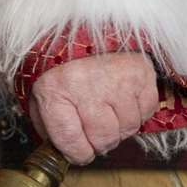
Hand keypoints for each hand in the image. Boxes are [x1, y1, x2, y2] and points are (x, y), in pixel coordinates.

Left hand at [29, 52, 157, 164]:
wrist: (85, 33)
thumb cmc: (62, 69)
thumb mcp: (41, 95)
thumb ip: (48, 126)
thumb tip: (62, 153)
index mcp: (54, 88)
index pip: (70, 140)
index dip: (76, 153)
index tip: (78, 152)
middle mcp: (85, 83)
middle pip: (102, 139)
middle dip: (98, 142)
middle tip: (94, 130)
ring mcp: (116, 78)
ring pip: (127, 129)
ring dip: (119, 127)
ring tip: (107, 110)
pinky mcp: (141, 73)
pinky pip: (146, 112)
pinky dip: (136, 112)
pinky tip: (122, 99)